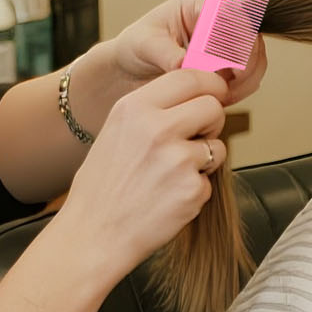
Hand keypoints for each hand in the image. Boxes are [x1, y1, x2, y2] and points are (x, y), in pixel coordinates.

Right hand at [56, 69, 229, 267]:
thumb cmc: (103, 187)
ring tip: (171, 175)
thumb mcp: (116, 131)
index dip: (210, 85)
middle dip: (212, 121)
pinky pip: (210, 180)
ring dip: (205, 159)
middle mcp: (157, 128)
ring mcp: (177, 159)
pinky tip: (168, 197)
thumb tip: (196, 94)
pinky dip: (196, 189)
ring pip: (218, 145)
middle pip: (213, 106)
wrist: (93, 235)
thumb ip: (153, 110)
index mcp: (135, 108)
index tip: (214, 94)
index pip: (190, 76)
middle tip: (197, 137)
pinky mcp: (192, 189)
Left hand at [106, 0, 266, 105]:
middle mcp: (220, 18)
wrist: (135, 68)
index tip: (232, 61)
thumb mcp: (144, 45)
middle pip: (251, 34)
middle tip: (229, 82)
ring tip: (221, 93)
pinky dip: (241, 89)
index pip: (230, 10)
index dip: (237, 34)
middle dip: (244, 62)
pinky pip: (251, 75)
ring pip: (256, 57)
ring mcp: (230, 40)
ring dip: (245, 79)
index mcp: (199, 2)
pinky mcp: (232, 62)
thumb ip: (165, 53)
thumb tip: (183, 64)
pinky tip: (221, 97)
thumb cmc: (137, 47)